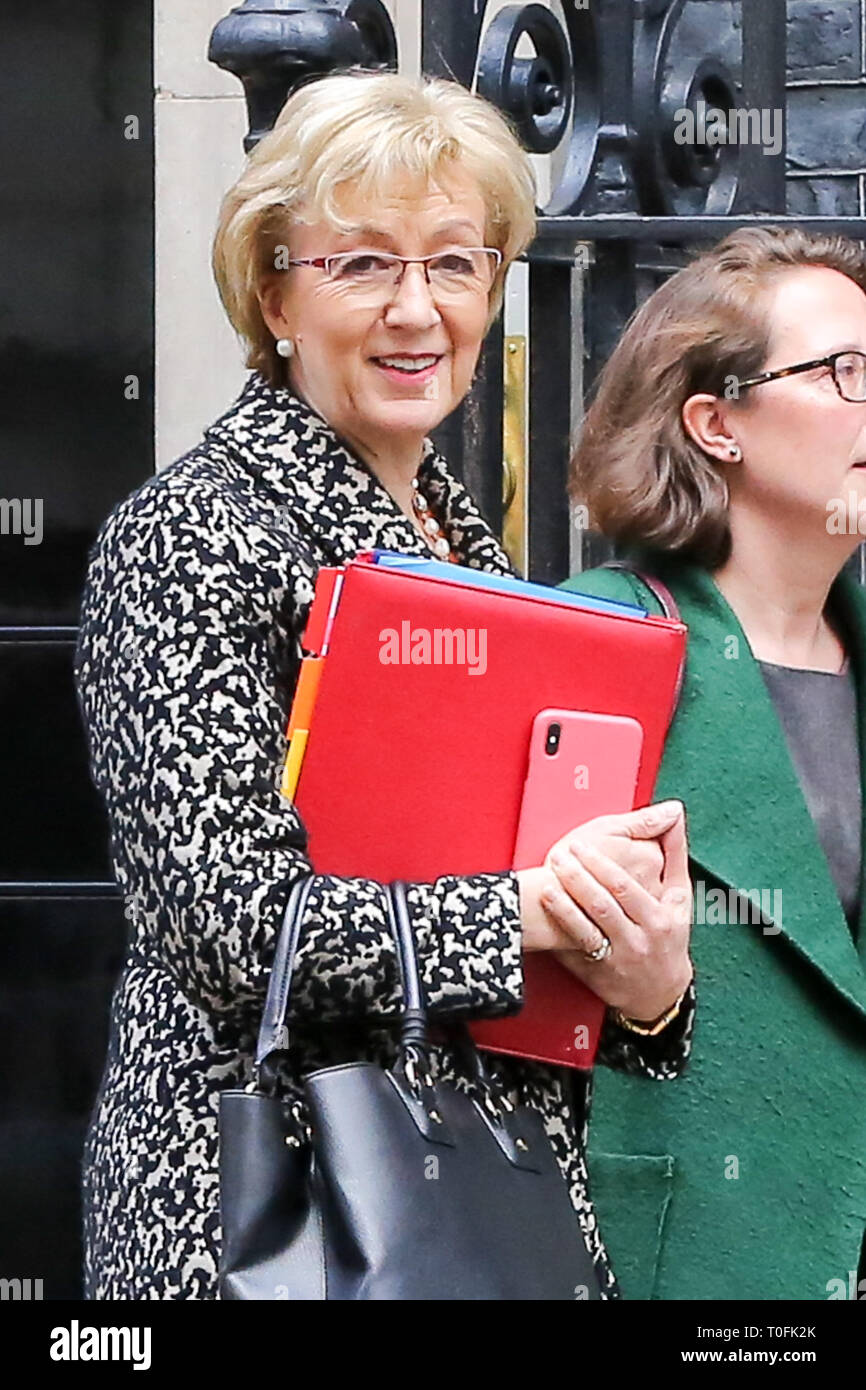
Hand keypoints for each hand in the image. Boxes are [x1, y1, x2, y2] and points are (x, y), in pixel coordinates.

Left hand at [545, 802, 692, 1020]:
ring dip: (564, 903)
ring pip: (586, 928)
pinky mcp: (596, 972)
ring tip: (546, 879)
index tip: (580, 844)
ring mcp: (616, 959)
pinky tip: (548, 911)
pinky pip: (575, 948)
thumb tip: (675, 814)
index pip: (625, 887)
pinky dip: (560, 928)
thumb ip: (675, 854)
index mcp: (659, 918)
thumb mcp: (679, 898)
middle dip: (577, 877)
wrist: (661, 993)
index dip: (600, 864)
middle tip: (557, 854)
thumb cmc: (669, 936)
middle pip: (603, 905)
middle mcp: (638, 940)